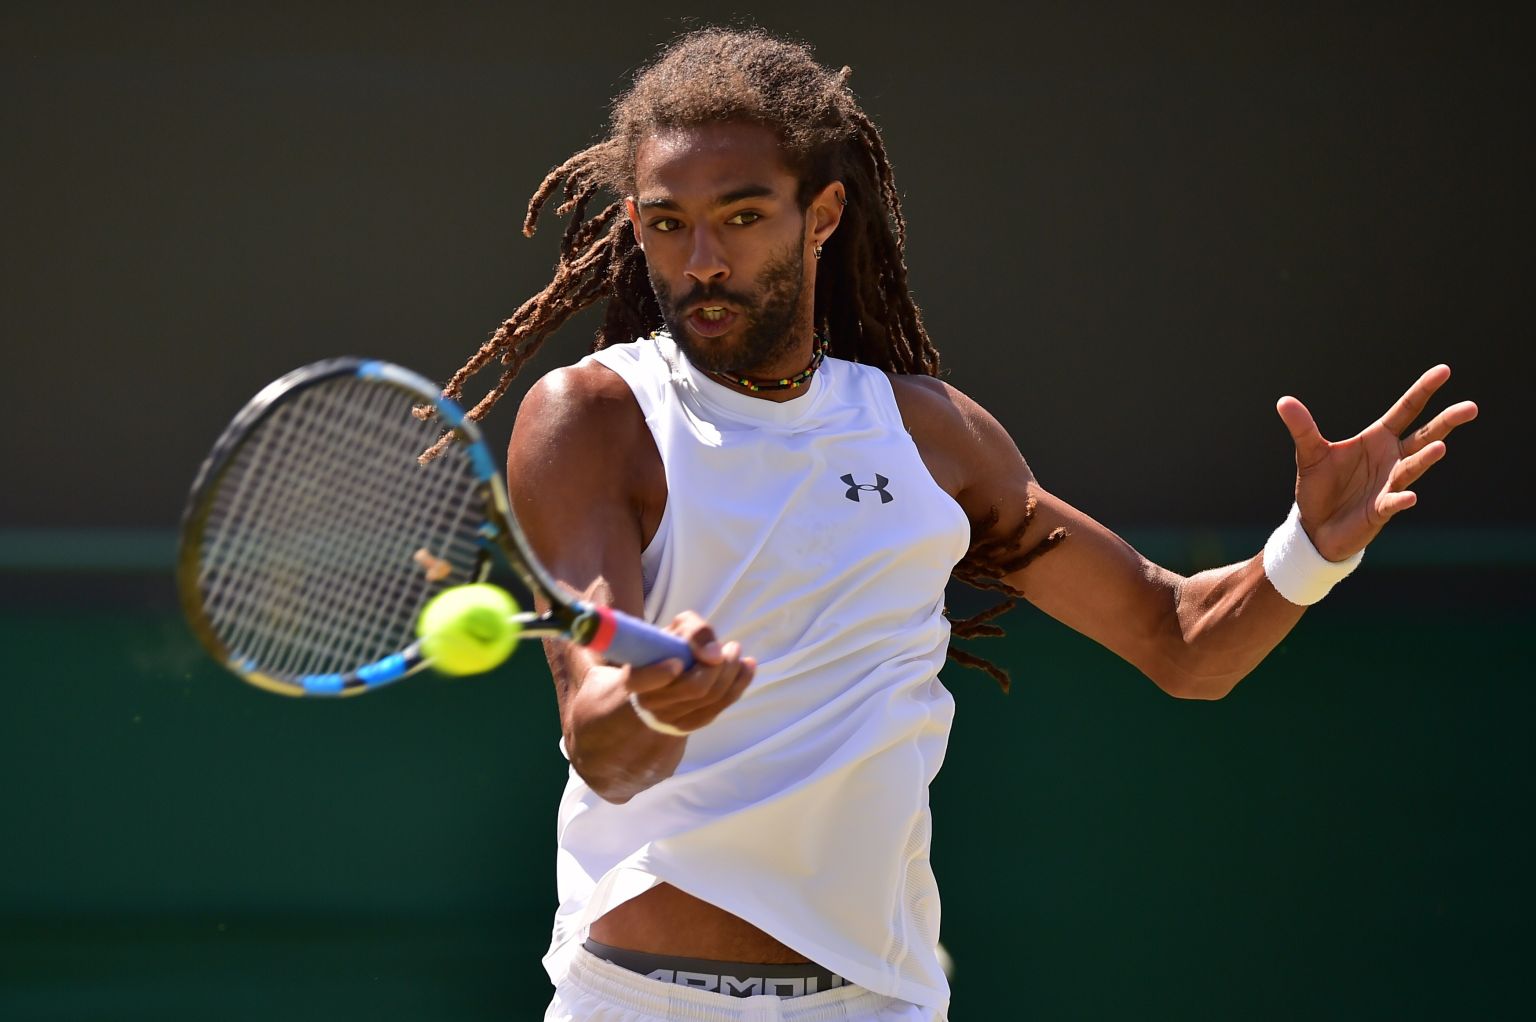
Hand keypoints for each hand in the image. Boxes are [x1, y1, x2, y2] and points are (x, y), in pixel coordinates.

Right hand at [625, 611, 754, 733]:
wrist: (665, 680)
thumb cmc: (668, 649)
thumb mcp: (675, 630)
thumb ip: (692, 630)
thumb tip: (714, 655)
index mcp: (634, 679)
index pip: (643, 681)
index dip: (661, 673)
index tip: (679, 661)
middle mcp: (650, 703)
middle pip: (694, 688)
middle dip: (721, 665)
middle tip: (731, 646)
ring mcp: (673, 718)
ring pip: (712, 697)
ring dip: (733, 671)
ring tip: (735, 651)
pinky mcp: (693, 723)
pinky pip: (722, 705)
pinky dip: (740, 683)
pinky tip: (748, 666)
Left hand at [1276, 364, 1476, 561]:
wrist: (1315, 527)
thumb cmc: (1320, 488)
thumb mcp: (1310, 454)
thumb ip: (1302, 428)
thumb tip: (1283, 401)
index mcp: (1377, 440)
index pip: (1406, 410)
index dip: (1423, 391)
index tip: (1444, 370)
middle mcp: (1391, 459)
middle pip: (1423, 436)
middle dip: (1445, 422)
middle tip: (1470, 407)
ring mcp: (1390, 484)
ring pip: (1412, 467)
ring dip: (1425, 458)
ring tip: (1441, 446)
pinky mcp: (1380, 510)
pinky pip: (1393, 503)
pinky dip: (1400, 499)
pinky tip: (1409, 496)